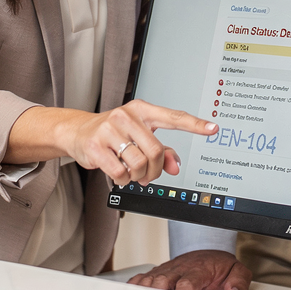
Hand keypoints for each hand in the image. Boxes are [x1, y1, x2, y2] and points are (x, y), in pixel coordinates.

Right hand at [6, 99, 214, 186]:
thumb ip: (161, 151)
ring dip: (137, 176)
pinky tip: (118, 173)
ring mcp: (109, 129)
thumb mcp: (138, 136)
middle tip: (147, 174)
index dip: (195, 125)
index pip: (174, 117)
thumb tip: (176, 167)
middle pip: (156, 151)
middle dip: (154, 170)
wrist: (76, 131)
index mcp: (142, 110)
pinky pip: (120, 172)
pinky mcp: (95, 145)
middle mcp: (126, 116)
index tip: (213, 129)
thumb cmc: (112, 133)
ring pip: (139, 164)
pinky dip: (123, 179)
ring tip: (131, 173)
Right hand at [128, 250, 250, 289]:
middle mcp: (177, 271)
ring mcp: (163, 272)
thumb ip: (239, 281)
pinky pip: (137, 282)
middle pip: (160, 284)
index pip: (187, 283)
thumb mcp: (236, 269)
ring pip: (146, 283)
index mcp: (197, 270)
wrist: (205, 250)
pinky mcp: (154, 275)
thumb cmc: (217, 264)